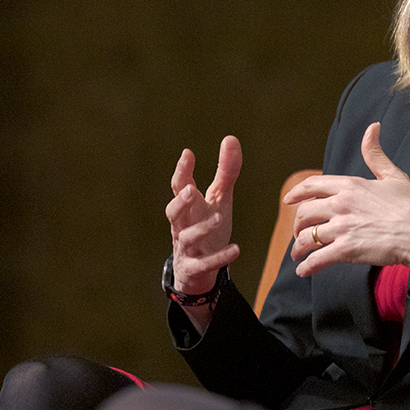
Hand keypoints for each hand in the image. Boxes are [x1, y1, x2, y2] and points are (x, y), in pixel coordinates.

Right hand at [166, 135, 242, 294]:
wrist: (198, 271)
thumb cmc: (208, 228)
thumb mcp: (219, 199)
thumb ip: (225, 172)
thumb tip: (230, 138)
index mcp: (187, 207)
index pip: (179, 187)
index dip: (181, 171)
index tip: (187, 154)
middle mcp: (182, 225)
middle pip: (173, 213)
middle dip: (180, 201)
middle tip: (189, 190)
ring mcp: (187, 248)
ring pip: (187, 237)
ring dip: (201, 228)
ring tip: (219, 217)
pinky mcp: (195, 268)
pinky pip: (204, 264)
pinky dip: (218, 257)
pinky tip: (236, 249)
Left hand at [284, 123, 409, 286]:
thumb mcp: (393, 175)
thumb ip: (376, 155)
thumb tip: (372, 128)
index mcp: (351, 185)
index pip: (312, 186)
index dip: (296, 193)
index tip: (288, 200)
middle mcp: (342, 204)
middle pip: (304, 213)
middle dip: (297, 224)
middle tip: (299, 233)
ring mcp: (343, 227)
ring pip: (307, 237)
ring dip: (299, 247)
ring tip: (299, 255)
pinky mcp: (347, 250)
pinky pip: (317, 258)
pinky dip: (307, 266)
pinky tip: (304, 270)